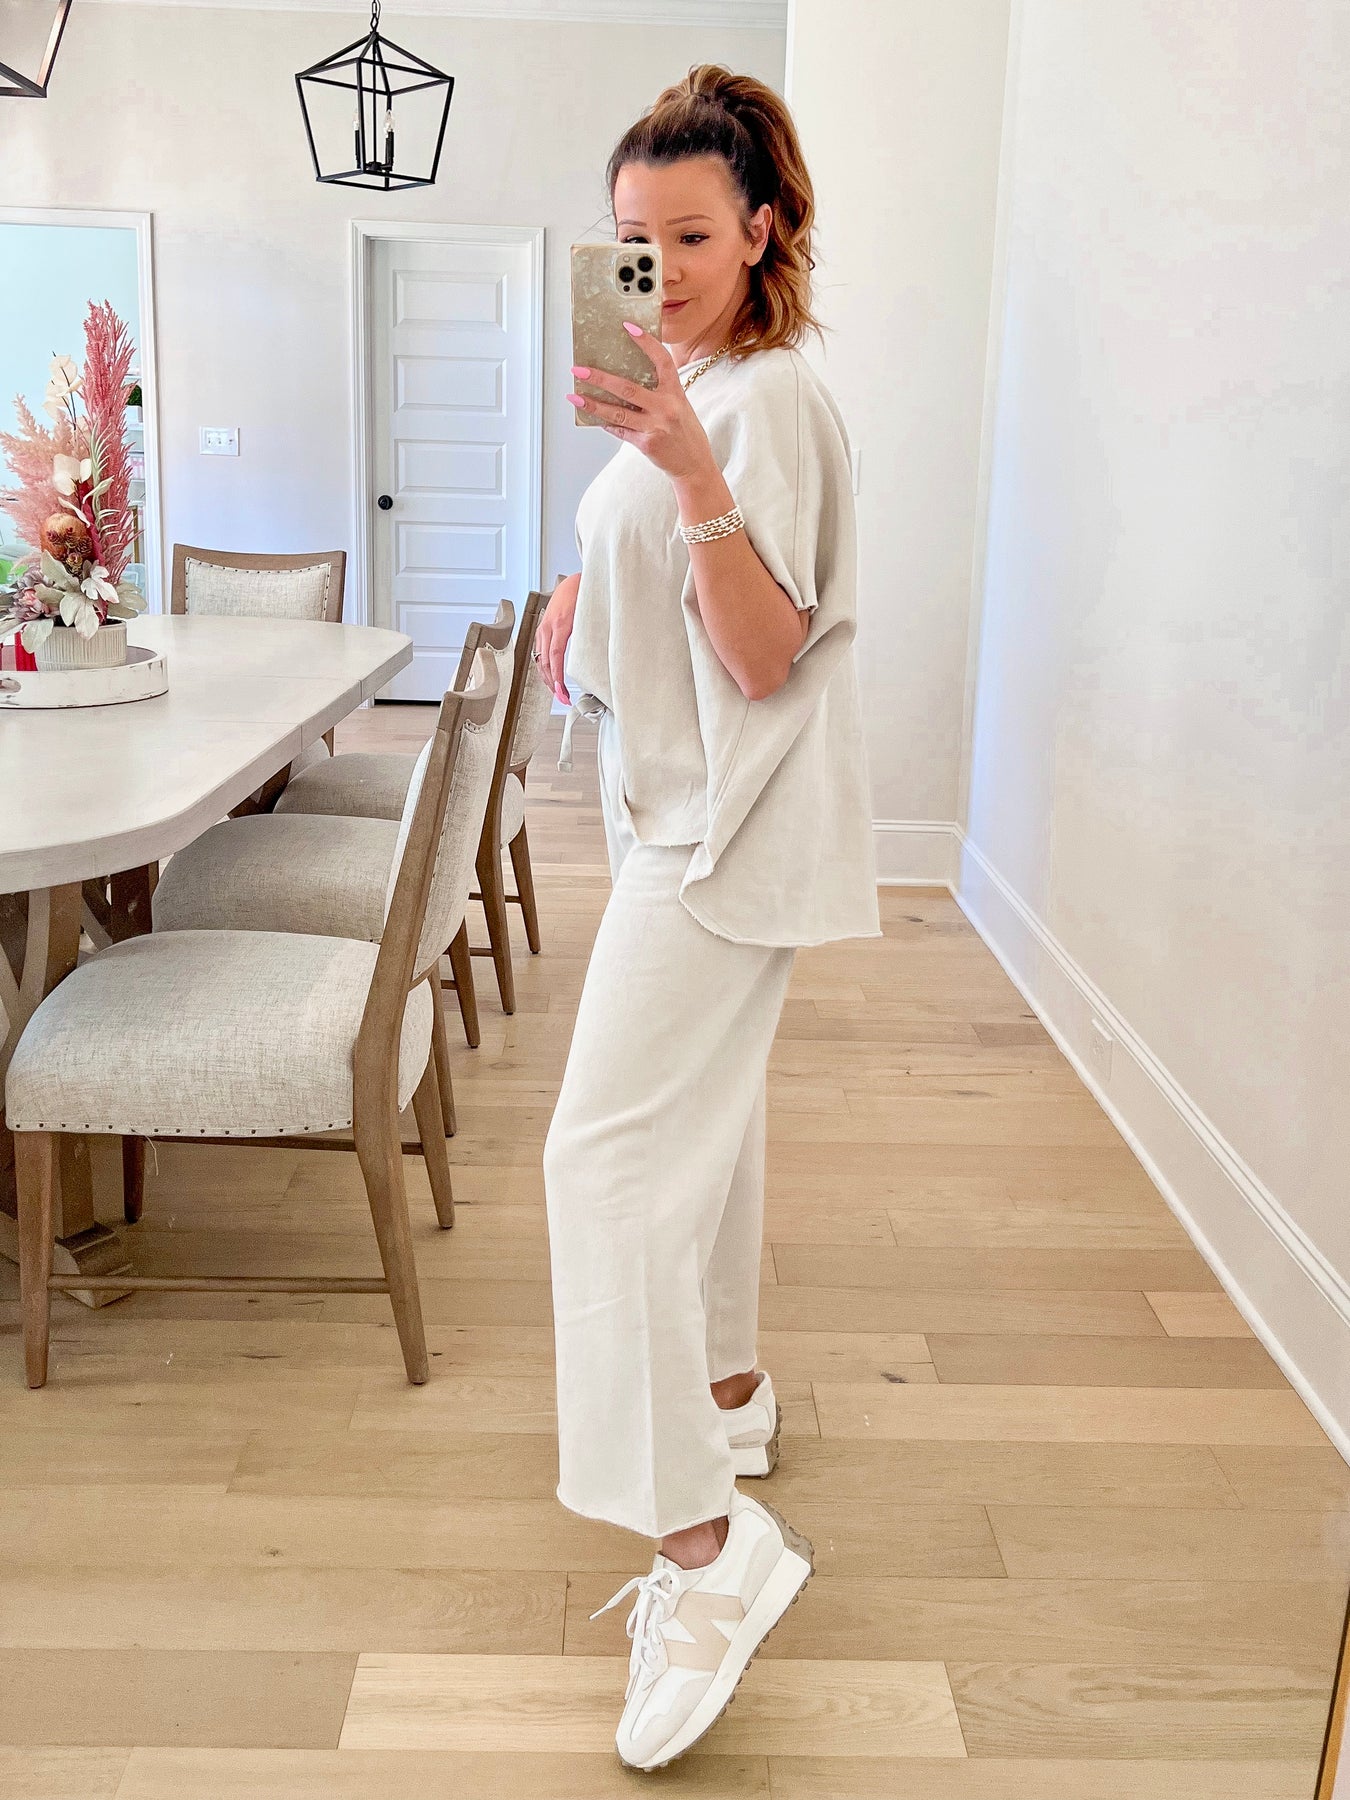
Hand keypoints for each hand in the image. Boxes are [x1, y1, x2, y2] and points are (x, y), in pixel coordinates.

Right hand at [535, 572, 578, 704]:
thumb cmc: (584, 594)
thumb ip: (588, 634)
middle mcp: (548, 627)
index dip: (557, 677)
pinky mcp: (543, 629)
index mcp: (560, 624)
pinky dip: (544, 667)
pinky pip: (540, 652)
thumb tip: (593, 656)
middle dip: (552, 684)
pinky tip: (551, 676)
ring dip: (547, 678)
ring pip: (540, 659)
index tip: (561, 691)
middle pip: (545, 662)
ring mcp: (543, 628)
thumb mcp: (588, 614)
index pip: (555, 657)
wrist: (573, 581)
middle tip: (562, 699)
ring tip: (557, 692)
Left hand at [568, 324, 714, 480]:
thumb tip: (629, 379)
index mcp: (676, 393)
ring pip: (617, 412)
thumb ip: (661, 392)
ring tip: (575, 396)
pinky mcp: (646, 444)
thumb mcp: (681, 406)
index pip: (661, 361)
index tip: (628, 327)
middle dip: (600, 378)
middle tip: (579, 369)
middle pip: (627, 388)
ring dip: (593, 403)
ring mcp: (655, 427)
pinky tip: (592, 415)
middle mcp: (666, 408)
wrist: (695, 465)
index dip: (646, 342)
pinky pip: (620, 431)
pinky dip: (605, 423)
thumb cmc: (686, 433)